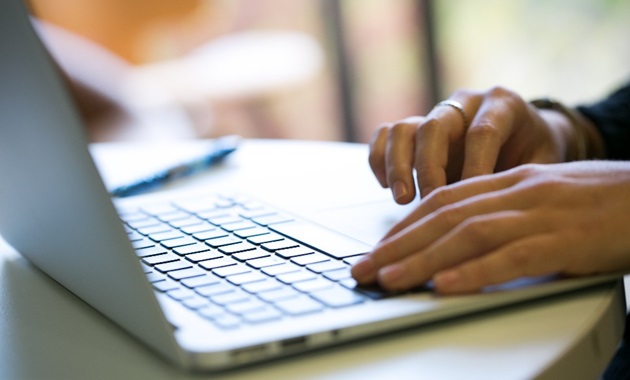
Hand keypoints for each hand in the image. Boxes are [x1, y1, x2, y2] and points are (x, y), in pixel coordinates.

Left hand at [351, 161, 629, 293]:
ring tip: (389, 281)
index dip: (405, 226)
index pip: (443, 201)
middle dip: (397, 245)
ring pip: (468, 234)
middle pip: (443, 217)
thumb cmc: (601, 203)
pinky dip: (475, 272)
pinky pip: (512, 256)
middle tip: (363, 269)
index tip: (379, 248)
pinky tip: (446, 285)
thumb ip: (505, 213)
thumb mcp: (544, 199)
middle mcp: (516, 192)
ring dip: (422, 259)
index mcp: (509, 182)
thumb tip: (465, 243)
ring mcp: (540, 214)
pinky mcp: (564, 240)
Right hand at [369, 87, 569, 203]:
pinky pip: (386, 134)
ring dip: (398, 166)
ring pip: (403, 129)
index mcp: (503, 104)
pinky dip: (379, 159)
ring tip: (402, 199)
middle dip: (429, 169)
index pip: (481, 133)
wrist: (529, 137)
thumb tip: (503, 214)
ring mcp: (437, 113)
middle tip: (429, 203)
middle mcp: (465, 103)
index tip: (469, 201)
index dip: (473, 169)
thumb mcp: (545, 164)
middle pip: (434, 127)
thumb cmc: (537, 154)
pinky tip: (385, 186)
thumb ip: (526, 180)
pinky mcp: (415, 128)